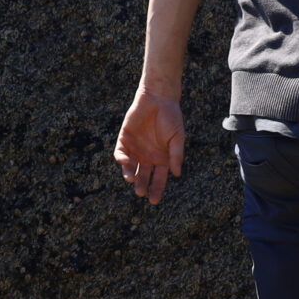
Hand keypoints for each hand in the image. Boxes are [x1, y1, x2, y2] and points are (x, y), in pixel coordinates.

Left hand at [113, 89, 185, 205]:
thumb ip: (176, 155)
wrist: (158, 98)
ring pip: (130, 167)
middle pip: (143, 176)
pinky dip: (121, 159)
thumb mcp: (177, 137)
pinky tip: (126, 161)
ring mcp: (135, 148)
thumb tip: (177, 174)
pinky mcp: (124, 139)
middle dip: (142, 185)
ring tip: (131, 180)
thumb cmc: (171, 117)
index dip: (156, 189)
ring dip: (129, 175)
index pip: (158, 178)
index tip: (154, 200)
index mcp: (161, 158)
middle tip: (141, 192)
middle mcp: (147, 156)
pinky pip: (120, 153)